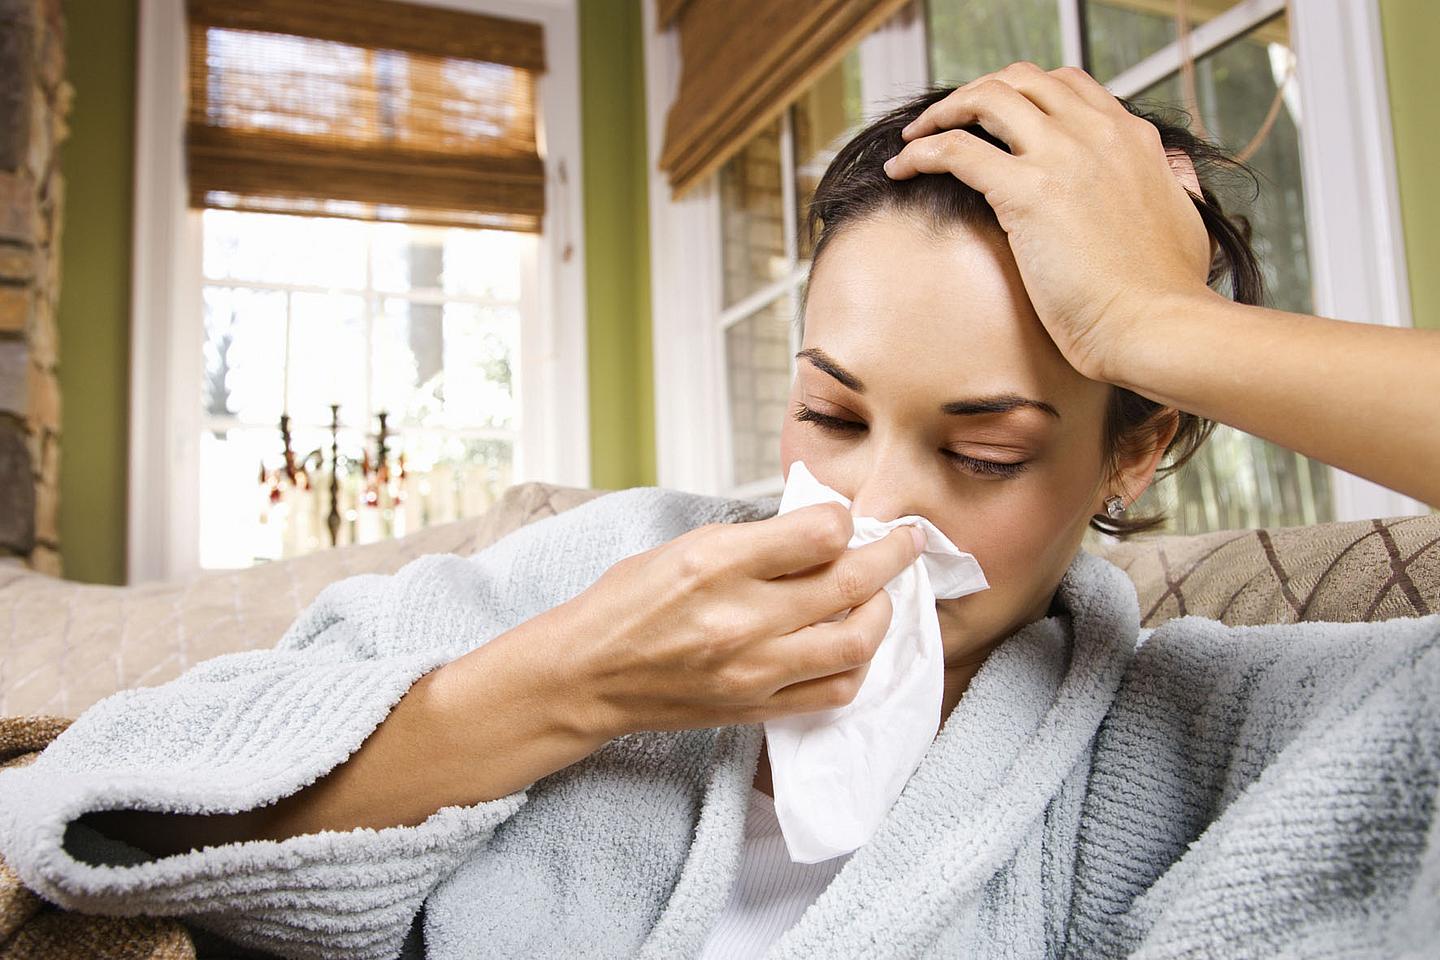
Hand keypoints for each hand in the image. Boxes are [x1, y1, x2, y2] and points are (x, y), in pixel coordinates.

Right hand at [553, 503, 922, 737]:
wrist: (588, 675)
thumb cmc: (628, 602)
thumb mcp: (684, 546)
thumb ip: (755, 541)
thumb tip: (820, 532)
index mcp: (718, 564)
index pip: (822, 533)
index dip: (846, 520)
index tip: (846, 520)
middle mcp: (741, 618)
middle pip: (851, 583)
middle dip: (892, 556)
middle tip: (906, 543)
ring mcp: (753, 669)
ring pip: (857, 642)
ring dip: (883, 613)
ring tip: (880, 596)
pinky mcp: (757, 706)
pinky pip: (836, 691)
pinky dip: (859, 664)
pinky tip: (854, 643)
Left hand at [884, 62, 1213, 382]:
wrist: (1158, 327)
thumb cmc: (1168, 295)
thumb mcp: (1186, 219)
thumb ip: (1173, 183)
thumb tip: (1174, 169)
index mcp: (1131, 139)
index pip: (1069, 86)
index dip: (1025, 95)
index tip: (994, 121)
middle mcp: (1097, 134)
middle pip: (1023, 80)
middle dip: (978, 93)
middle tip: (946, 121)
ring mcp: (1063, 157)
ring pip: (986, 99)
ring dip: (942, 112)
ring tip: (915, 137)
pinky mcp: (1028, 192)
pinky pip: (956, 149)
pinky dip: (920, 151)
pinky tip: (901, 168)